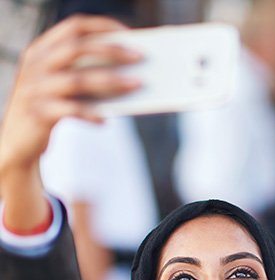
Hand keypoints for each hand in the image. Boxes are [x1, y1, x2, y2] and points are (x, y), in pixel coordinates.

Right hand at [0, 15, 142, 227]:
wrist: (17, 141)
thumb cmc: (52, 109)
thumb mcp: (63, 86)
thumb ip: (86, 75)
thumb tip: (131, 74)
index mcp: (42, 49)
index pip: (74, 27)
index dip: (103, 26)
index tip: (130, 33)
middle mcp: (36, 64)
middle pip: (76, 48)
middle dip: (111, 50)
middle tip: (140, 57)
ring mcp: (35, 88)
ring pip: (76, 80)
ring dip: (111, 81)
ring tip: (137, 84)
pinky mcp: (37, 113)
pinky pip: (69, 111)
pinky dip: (90, 114)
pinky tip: (105, 121)